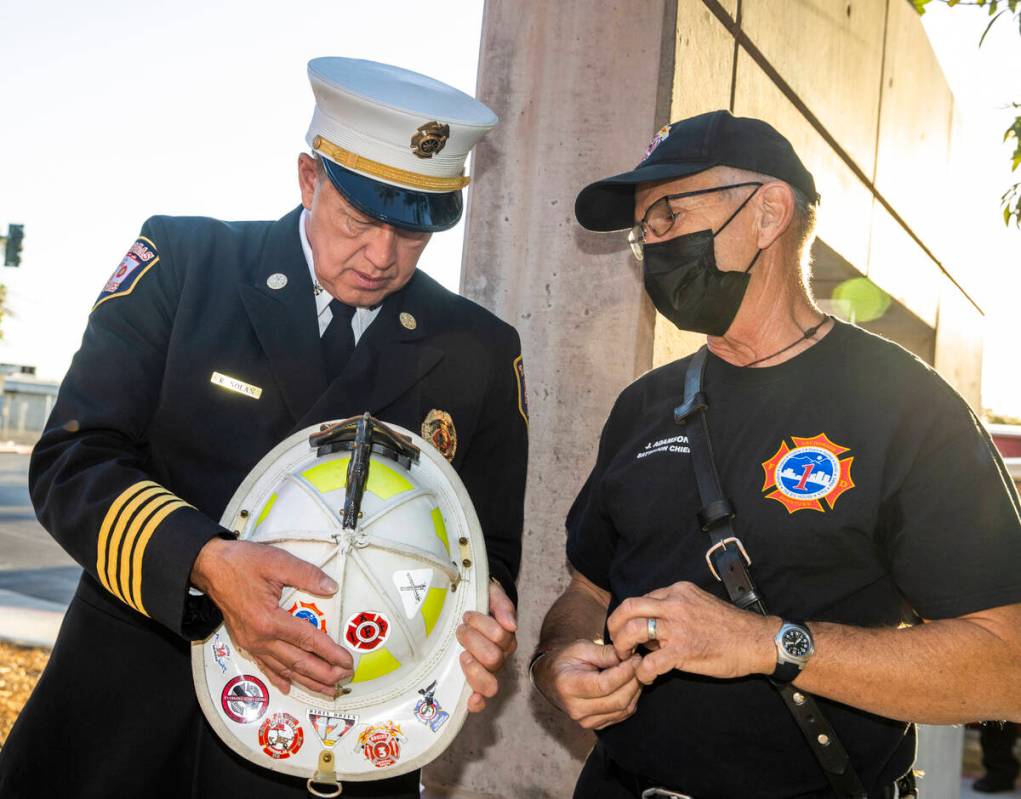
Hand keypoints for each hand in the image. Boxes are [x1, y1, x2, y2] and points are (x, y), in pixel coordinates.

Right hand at [191, 538, 352, 695]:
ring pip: (284, 669)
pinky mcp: (245, 642)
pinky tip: (288, 686)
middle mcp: (260, 637)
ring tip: (326, 690)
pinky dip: (279, 678)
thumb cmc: (241, 563)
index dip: (331, 653)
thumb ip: (306, 575)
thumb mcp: (277, 562)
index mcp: (269, 619)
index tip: (347, 662)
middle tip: (344, 679)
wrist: (209, 567)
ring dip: (307, 681)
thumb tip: (330, 587)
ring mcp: (251, 643)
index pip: (308, 641)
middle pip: (298, 662)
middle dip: (324, 674)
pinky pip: (265, 665)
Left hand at [455, 579, 517, 712]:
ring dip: (473, 668)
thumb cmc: (479, 604)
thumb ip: (502, 605)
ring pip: (488, 681)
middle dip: (473, 641)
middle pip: (493, 658)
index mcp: (504, 636)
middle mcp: (498, 656)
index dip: (485, 627)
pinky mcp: (473, 681)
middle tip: (461, 629)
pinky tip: (472, 700)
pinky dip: (478, 701)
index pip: (501, 636)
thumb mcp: (491, 595)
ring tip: (462, 654)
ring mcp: (486, 671)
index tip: (468, 615)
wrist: (466, 609)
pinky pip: (481, 698)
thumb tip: (510, 625)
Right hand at [533, 639, 641, 729]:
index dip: (625, 672)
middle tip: (641, 663)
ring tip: (636, 672)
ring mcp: (586, 721)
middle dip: (634, 681)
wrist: (551, 679)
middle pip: (618, 700)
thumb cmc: (566, 660)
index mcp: (569, 686)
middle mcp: (577, 709)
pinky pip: (622, 715)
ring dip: (635, 690)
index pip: (605, 685)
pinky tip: (630, 684)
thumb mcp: (581, 648)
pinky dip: (631, 699)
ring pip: (623, 710)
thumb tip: (627, 656)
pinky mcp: (596, 725)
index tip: (636, 658)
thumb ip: (604, 653)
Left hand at [606, 581, 775, 684]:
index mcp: (678, 591)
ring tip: (627, 658)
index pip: (642, 599)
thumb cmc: (730, 626)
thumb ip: (675, 610)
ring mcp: (678, 627)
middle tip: (617, 642)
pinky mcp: (683, 651)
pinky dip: (642, 672)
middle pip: (629, 607)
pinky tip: (647, 677)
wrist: (757, 641)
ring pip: (633, 630)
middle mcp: (674, 604)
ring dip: (623, 646)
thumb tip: (653, 626)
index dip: (631, 616)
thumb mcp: (700, 604)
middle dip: (615, 625)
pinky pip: (650, 662)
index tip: (630, 631)